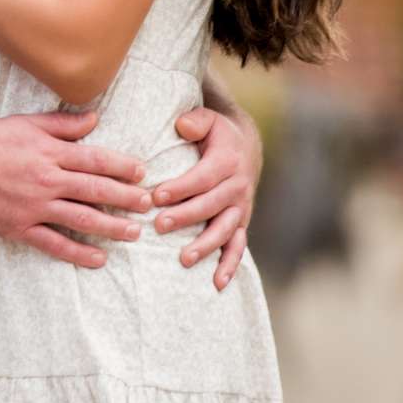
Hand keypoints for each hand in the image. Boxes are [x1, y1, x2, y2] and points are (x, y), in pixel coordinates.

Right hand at [0, 110, 153, 267]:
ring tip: (132, 233)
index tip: (142, 173)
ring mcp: (34, 207)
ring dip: (111, 227)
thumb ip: (62, 124)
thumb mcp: (27, 124)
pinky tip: (98, 258)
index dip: (122, 167)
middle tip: (147, 205)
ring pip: (81, 219)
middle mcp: (47, 180)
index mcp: (50, 153)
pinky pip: (54, 244)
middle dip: (125, 198)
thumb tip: (94, 119)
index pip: (95, 160)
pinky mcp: (20, 228)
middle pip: (95, 190)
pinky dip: (78, 253)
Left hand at [153, 104, 260, 289]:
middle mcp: (238, 186)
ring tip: (184, 259)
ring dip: (206, 246)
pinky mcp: (241, 222)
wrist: (246, 146)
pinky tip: (217, 283)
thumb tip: (182, 126)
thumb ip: (195, 121)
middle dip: (185, 217)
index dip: (180, 188)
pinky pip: (238, 246)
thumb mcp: (208, 119)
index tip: (156, 196)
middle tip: (158, 226)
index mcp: (227, 162)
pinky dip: (230, 264)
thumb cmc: (216, 134)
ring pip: (225, 229)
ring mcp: (241, 207)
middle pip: (210, 205)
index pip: (202, 178)